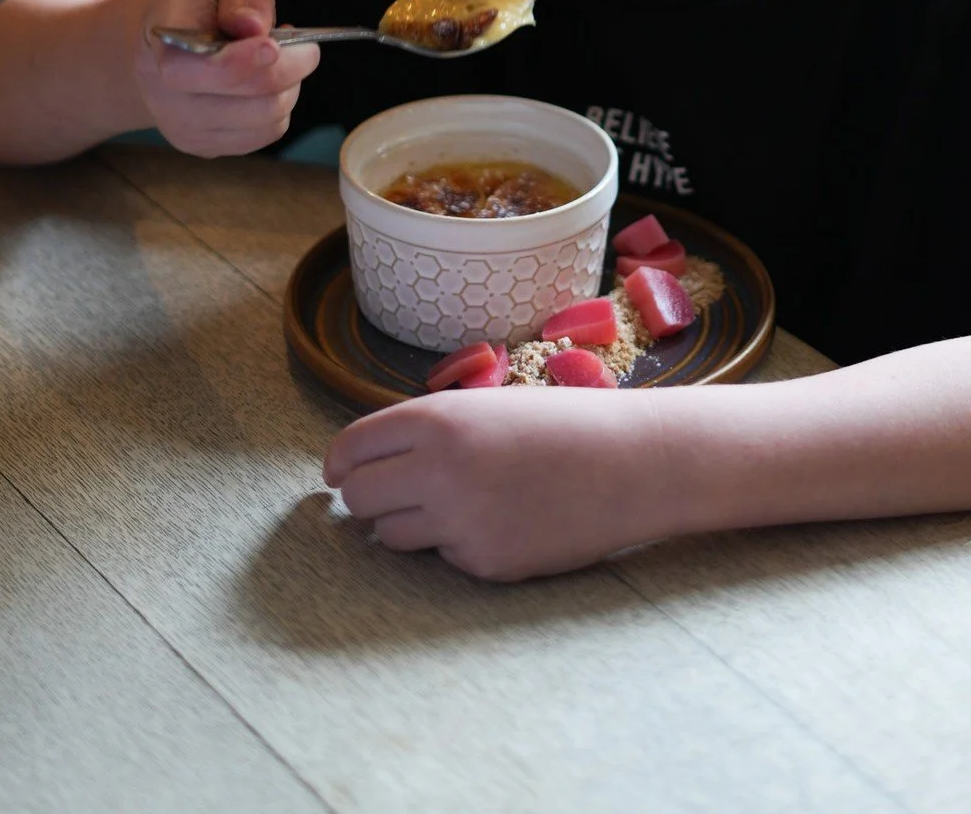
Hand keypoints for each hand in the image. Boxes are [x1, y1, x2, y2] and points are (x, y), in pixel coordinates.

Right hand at [132, 0, 319, 156]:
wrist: (156, 51)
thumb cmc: (192, 10)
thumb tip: (255, 25)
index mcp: (168, 52)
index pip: (209, 71)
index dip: (246, 63)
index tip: (275, 45)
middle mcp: (170, 100)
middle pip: (253, 101)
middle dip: (291, 69)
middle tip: (305, 46)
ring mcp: (187, 130)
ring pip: (268, 120)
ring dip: (289, 88)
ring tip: (281, 61)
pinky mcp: (207, 148)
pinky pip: (266, 133)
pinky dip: (279, 107)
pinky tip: (267, 84)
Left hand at [324, 386, 675, 580]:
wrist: (631, 461)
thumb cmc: (562, 424)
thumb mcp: (486, 408)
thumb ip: (428, 433)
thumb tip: (367, 468)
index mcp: (437, 420)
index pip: (349, 449)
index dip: (339, 464)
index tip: (339, 474)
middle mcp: (438, 470)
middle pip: (357, 498)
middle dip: (365, 498)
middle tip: (391, 494)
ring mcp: (460, 522)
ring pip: (388, 536)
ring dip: (405, 524)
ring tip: (452, 504)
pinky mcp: (484, 562)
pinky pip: (443, 558)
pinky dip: (458, 544)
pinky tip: (501, 520)